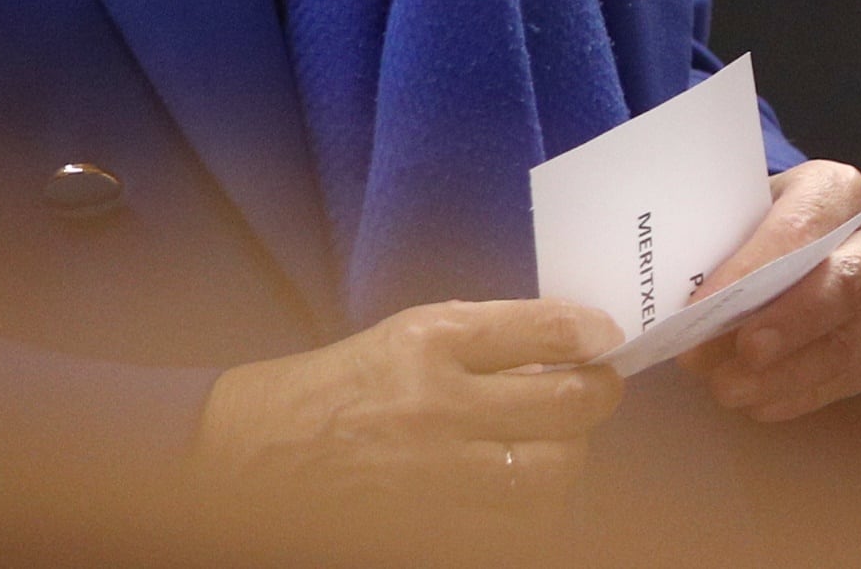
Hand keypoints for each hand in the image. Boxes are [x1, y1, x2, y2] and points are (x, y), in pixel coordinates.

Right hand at [195, 296, 623, 509]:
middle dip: (598, 395)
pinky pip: (516, 526)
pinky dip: (532, 508)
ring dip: (569, 457)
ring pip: (552, 474)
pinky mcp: (431, 531)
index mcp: (429, 342)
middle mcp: (436, 406)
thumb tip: (576, 337)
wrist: (255, 457)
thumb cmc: (342, 386)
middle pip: (565, 406)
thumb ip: (490, 334)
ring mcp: (435, 477)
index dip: (591, 332)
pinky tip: (522, 488)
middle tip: (597, 389)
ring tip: (558, 443)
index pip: (542, 329)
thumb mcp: (409, 333)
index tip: (605, 337)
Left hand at [677, 160, 860, 419]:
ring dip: (785, 375)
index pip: (799, 230)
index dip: (753, 270)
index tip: (702, 306)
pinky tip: (755, 403)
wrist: (807, 229)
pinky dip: (796, 397)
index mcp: (837, 192)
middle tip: (741, 352)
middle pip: (843, 287)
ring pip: (846, 343)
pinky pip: (844, 377)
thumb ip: (723, 240)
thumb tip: (680, 303)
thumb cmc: (763, 217)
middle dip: (789, 324)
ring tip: (729, 389)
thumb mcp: (744, 205)